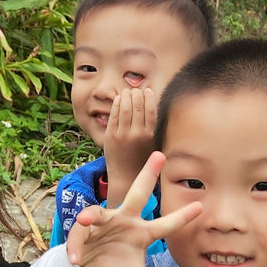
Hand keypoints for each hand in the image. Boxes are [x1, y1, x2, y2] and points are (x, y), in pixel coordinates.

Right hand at [66, 152, 200, 266]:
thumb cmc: (116, 266)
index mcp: (142, 231)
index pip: (165, 224)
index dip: (181, 217)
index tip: (200, 207)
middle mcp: (125, 220)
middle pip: (137, 193)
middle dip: (148, 174)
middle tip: (160, 155)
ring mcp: (104, 222)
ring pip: (98, 212)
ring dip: (91, 216)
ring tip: (85, 221)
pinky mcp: (83, 230)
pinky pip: (78, 234)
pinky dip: (75, 246)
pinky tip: (75, 258)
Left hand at [103, 87, 156, 207]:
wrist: (126, 178)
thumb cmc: (143, 161)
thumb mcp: (154, 145)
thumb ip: (155, 128)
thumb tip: (156, 107)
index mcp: (150, 136)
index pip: (151, 111)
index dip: (149, 98)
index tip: (148, 90)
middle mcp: (137, 134)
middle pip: (137, 107)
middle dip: (136, 94)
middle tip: (136, 89)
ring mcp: (122, 135)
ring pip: (124, 109)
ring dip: (125, 97)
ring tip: (127, 92)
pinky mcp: (110, 136)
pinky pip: (113, 116)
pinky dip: (115, 105)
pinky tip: (118, 99)